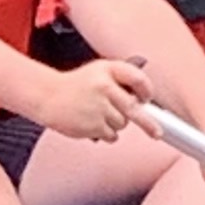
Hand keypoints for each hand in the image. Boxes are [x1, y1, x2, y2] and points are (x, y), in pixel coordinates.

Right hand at [33, 57, 148, 143]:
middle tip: (157, 133)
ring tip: (99, 115)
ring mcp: (98, 107)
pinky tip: (93, 124)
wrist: (47, 96)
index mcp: (107, 69)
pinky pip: (112, 135)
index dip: (146, 89)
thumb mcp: (97, 72)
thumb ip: (120, 81)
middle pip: (134, 108)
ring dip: (116, 123)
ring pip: (123, 123)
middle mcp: (104, 86)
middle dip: (148, 123)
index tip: (147, 98)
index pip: (137, 78)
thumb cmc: (75, 86)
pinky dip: (107, 134)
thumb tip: (144, 102)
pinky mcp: (93, 125)